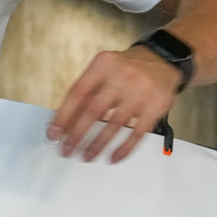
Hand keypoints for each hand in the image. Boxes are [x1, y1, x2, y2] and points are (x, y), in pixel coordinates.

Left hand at [47, 45, 181, 163]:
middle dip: (77, 135)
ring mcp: (140, 92)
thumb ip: (85, 92)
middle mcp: (121, 77)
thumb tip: (64, 122)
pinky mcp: (155, 107)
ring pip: (114, 125)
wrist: (163, 60)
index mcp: (103, 65)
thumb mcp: (103, 70)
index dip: (63, 116)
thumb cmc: (126, 69)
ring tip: (87, 156)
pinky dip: (123, 149)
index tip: (54, 134)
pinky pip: (137, 134)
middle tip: (67, 150)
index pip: (78, 93)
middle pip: (94, 111)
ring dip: (98, 145)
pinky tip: (112, 157)